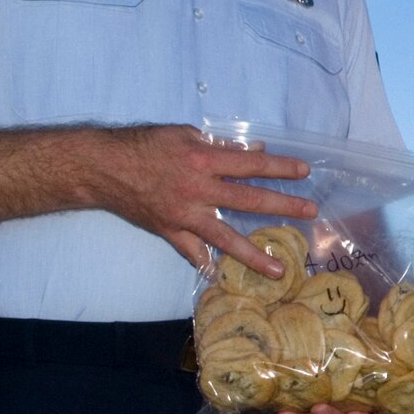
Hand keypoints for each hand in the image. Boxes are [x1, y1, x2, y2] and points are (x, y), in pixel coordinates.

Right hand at [93, 125, 316, 275]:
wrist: (103, 168)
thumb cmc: (144, 145)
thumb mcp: (183, 135)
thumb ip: (219, 145)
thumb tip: (253, 150)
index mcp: (203, 160)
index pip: (251, 163)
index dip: (279, 167)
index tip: (304, 171)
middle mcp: (198, 189)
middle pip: (248, 199)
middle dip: (282, 205)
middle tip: (310, 212)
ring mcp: (184, 215)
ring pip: (225, 237)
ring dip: (254, 255)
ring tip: (279, 270)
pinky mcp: (169, 231)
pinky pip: (191, 252)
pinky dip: (206, 265)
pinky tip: (223, 278)